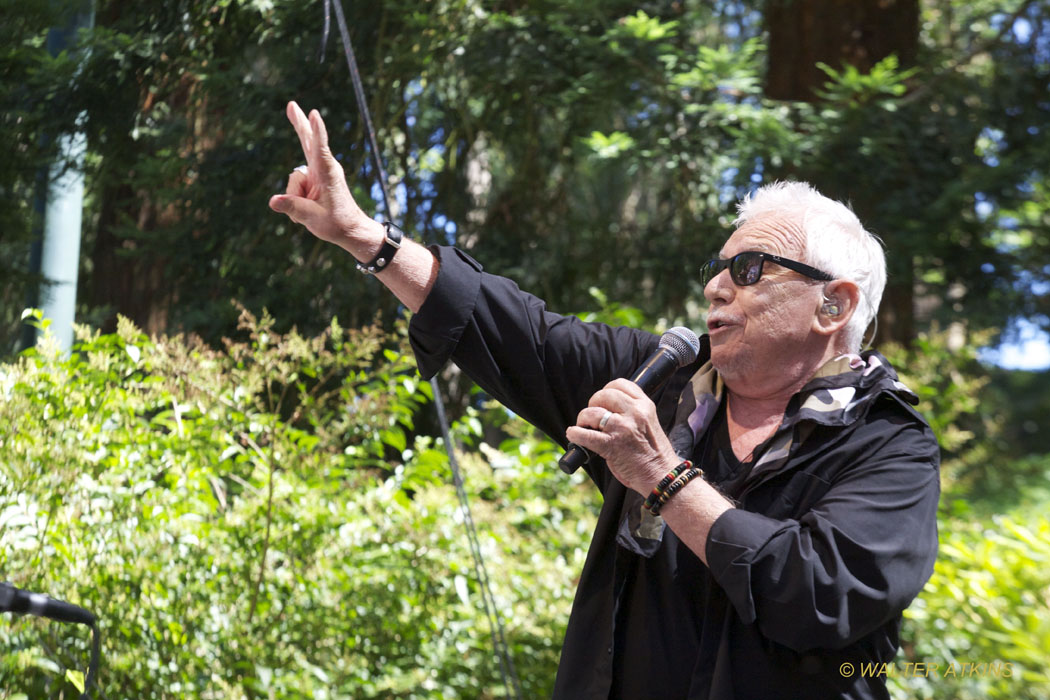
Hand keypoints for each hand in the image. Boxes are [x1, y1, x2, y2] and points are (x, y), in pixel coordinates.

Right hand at [268, 102, 374, 246]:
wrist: (350, 230)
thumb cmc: (337, 223)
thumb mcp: (312, 218)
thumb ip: (292, 207)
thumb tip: (272, 201)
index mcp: (328, 173)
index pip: (320, 148)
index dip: (316, 131)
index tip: (314, 114)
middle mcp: (324, 168)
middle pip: (307, 141)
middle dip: (299, 123)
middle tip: (291, 104)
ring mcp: (318, 173)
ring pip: (293, 178)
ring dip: (295, 196)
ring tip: (311, 209)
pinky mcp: (314, 180)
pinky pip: (295, 186)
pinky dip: (296, 199)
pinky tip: (308, 208)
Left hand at [565, 378, 679, 494]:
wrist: (661, 476)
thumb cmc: (654, 453)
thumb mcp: (649, 423)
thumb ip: (633, 412)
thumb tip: (606, 407)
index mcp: (645, 406)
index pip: (620, 384)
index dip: (607, 390)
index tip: (603, 400)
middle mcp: (634, 413)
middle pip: (603, 394)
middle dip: (593, 403)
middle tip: (593, 416)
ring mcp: (622, 428)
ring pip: (592, 412)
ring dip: (583, 419)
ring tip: (584, 427)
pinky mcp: (611, 445)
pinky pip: (585, 435)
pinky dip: (575, 434)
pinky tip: (574, 435)